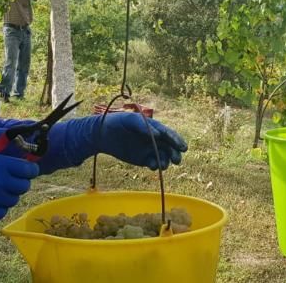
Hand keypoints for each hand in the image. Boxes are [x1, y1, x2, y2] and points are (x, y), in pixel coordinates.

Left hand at [66, 113, 187, 169]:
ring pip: (163, 156)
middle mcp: (154, 138)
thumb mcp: (128, 120)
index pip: (169, 133)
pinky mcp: (142, 159)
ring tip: (163, 165)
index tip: (183, 148)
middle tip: (177, 160)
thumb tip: (158, 134)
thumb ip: (143, 125)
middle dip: (175, 153)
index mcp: (153, 127)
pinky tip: (152, 166)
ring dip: (166, 161)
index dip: (177, 140)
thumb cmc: (116, 122)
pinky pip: (153, 163)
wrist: (102, 135)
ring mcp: (148, 149)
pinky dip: (155, 166)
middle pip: (169, 147)